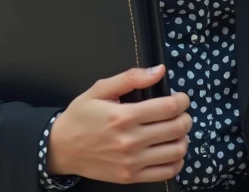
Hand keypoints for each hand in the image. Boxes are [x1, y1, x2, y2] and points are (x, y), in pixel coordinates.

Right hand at [47, 65, 191, 183]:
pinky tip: (171, 151)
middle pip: (176, 128)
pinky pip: (166, 172)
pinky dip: (177, 161)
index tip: (182, 98)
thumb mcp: (99, 90)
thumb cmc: (80, 116)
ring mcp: (132, 162)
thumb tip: (159, 71)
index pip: (168, 108)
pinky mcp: (131, 177)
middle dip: (186, 117)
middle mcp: (130, 140)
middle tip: (181, 113)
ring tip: (177, 131)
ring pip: (176, 151)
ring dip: (183, 139)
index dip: (182, 101)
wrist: (62, 147)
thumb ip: (130, 78)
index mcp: (124, 116)